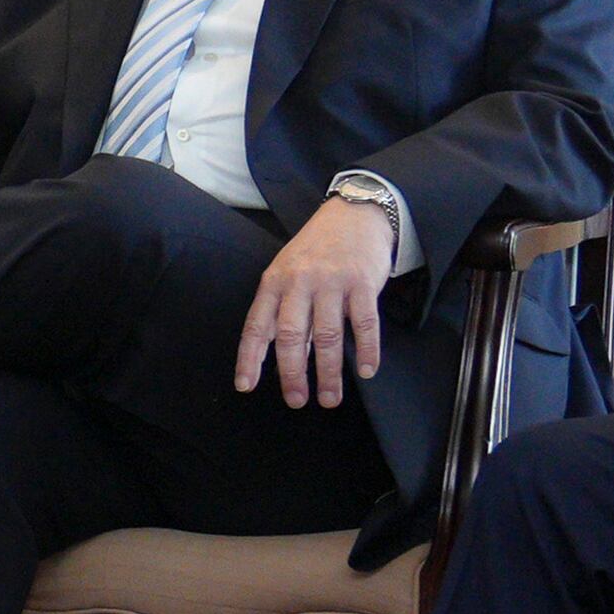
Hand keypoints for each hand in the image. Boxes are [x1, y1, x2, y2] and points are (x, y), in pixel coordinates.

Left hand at [234, 192, 398, 408]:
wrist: (354, 213)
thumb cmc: (316, 250)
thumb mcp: (287, 272)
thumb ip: (282, 310)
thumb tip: (278, 358)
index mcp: (274, 282)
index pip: (256, 325)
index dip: (249, 358)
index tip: (246, 386)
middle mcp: (300, 281)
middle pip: (291, 335)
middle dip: (292, 373)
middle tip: (296, 400)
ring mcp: (332, 281)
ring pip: (328, 335)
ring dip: (330, 372)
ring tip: (330, 398)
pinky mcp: (363, 282)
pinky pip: (365, 322)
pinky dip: (367, 350)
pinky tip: (367, 370)